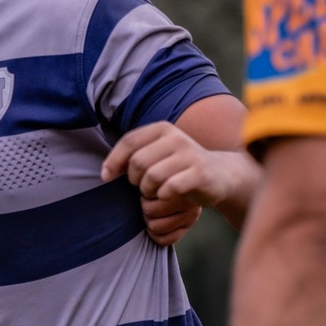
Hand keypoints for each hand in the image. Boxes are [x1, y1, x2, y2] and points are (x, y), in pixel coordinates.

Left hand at [103, 122, 258, 243]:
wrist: (220, 175)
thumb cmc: (179, 167)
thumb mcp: (156, 155)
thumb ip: (131, 156)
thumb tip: (105, 172)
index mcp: (161, 129)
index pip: (129, 142)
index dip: (113, 161)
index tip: (107, 178)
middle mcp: (175, 138)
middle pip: (138, 162)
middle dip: (134, 179)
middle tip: (142, 187)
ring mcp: (189, 154)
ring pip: (152, 176)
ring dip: (148, 190)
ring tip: (154, 192)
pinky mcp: (199, 173)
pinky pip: (170, 187)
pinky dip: (163, 195)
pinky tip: (166, 196)